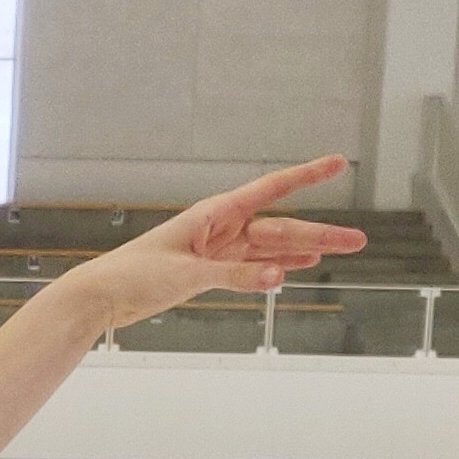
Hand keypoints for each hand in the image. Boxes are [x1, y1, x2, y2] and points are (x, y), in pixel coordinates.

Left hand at [84, 159, 367, 329]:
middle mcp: (220, 228)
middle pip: (280, 228)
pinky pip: (251, 268)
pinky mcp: (208, 272)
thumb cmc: (134, 274)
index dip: (307, 176)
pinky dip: (275, 268)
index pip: (271, 189)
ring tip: (343, 250)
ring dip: (306, 251)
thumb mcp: (188, 274)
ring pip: (271, 249)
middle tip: (357, 241)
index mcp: (214, 214)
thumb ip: (234, 276)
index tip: (338, 162)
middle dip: (320, 233)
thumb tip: (278, 277)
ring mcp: (217, 251)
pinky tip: (300, 266)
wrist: (101, 296)